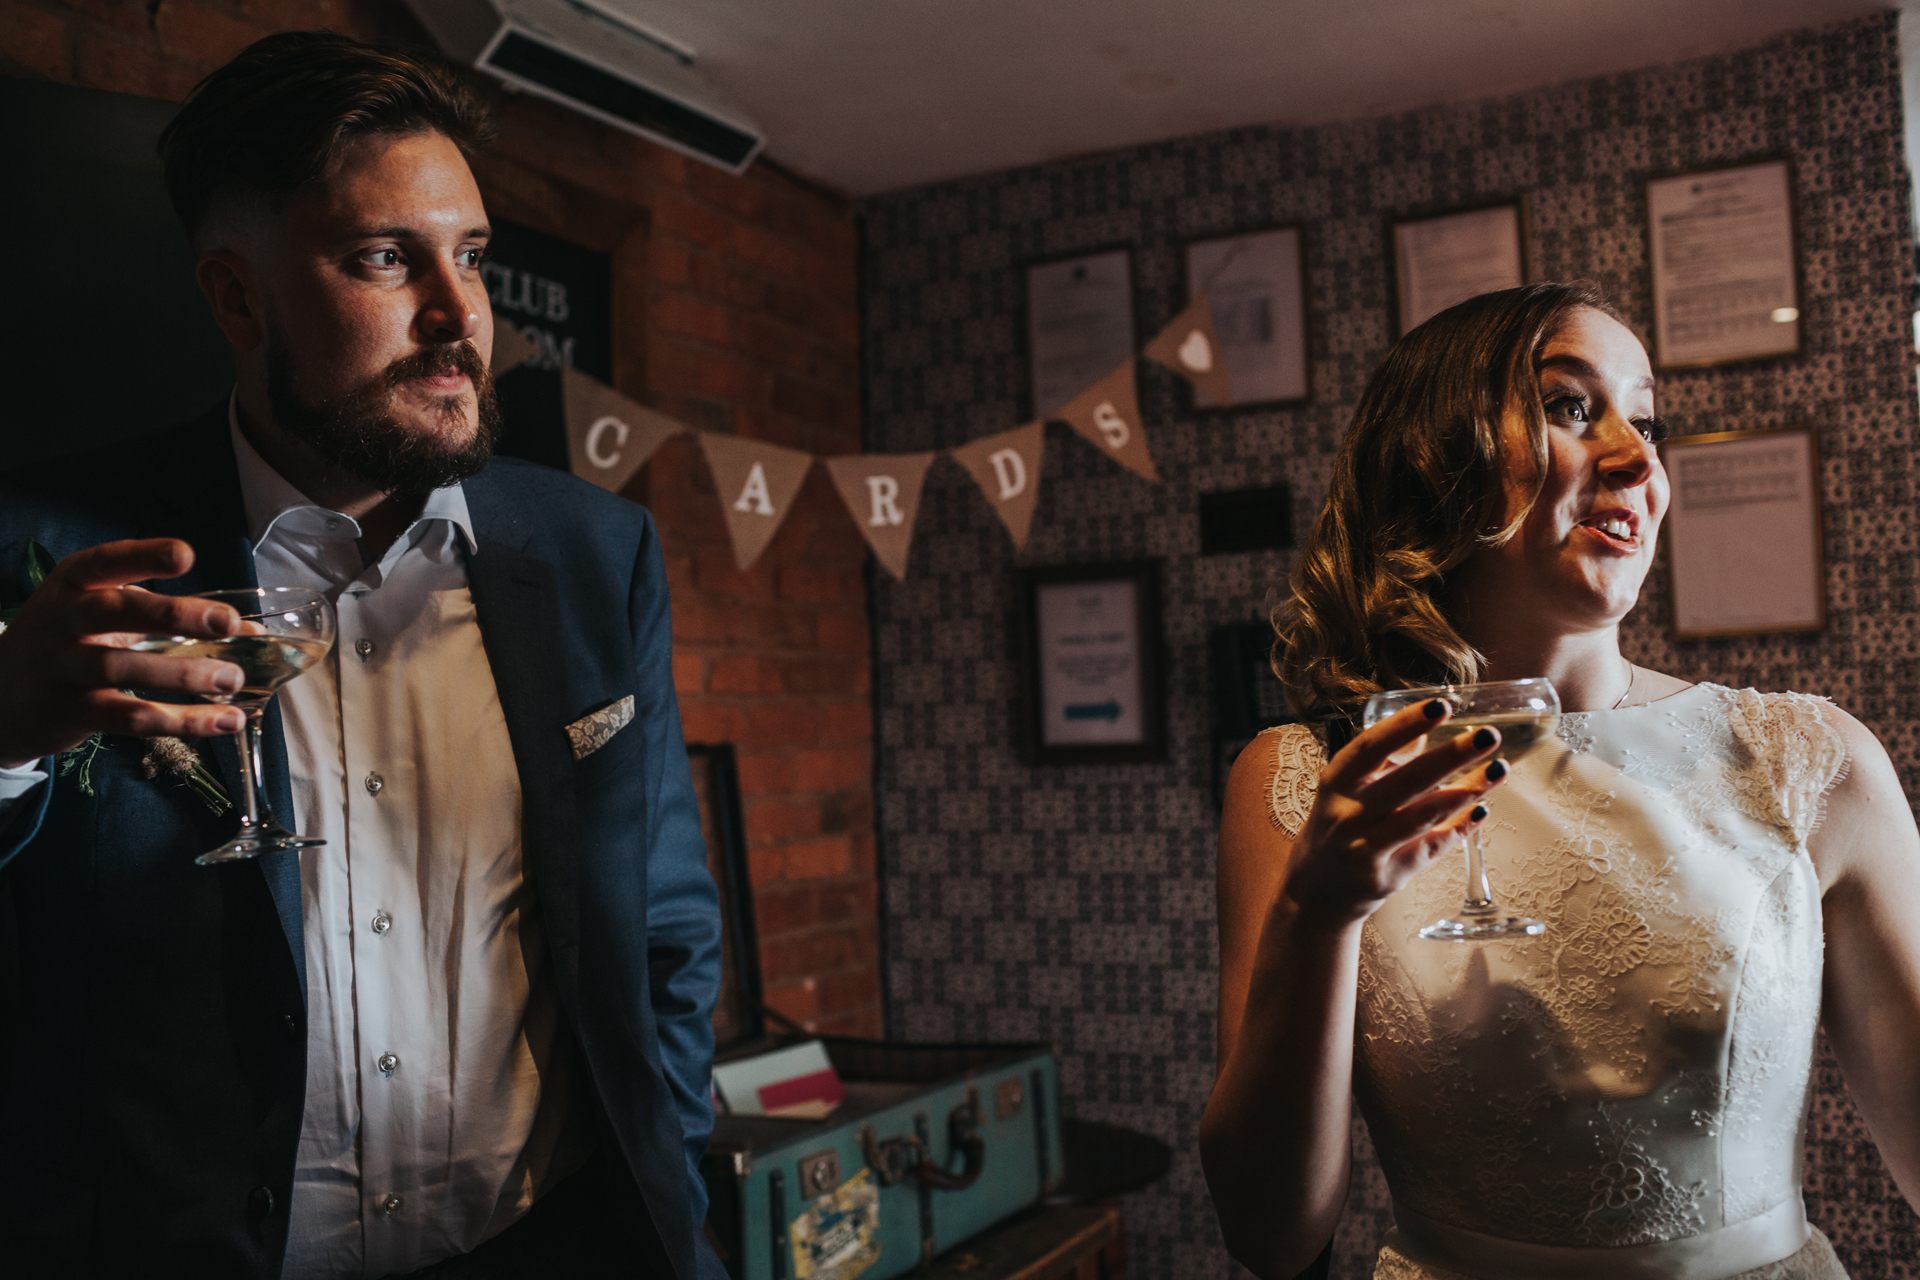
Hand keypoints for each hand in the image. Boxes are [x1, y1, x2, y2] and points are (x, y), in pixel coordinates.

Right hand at [0, 539, 247, 767]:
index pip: (105, 562)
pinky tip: (223, 720)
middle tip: (227, 622)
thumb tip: (247, 630)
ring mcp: (60, 668)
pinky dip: (181, 720)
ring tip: (232, 677)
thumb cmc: (68, 642)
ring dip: (183, 674)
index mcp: (72, 585)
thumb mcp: (98, 615)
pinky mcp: (69, 712)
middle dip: (173, 615)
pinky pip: (129, 718)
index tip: (186, 555)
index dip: (144, 557)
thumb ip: (162, 617)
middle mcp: (61, 621)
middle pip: (114, 612)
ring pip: (121, 668)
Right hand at [1284, 699, 1508, 928]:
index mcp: (1336, 783)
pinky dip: (1458, 829)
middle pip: (1406, 780)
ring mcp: (1365, 848)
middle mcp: (1347, 814)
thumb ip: (1381, 763)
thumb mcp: (1345, 790)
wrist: (1315, 893)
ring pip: (1423, 816)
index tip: (1441, 705)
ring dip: (1465, 791)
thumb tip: (1422, 730)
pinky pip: (1430, 848)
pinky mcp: (1386, 876)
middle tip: (1488, 735)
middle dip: (1451, 755)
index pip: (1371, 746)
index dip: (1406, 725)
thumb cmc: (1336, 829)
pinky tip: (1481, 810)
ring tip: (1498, 770)